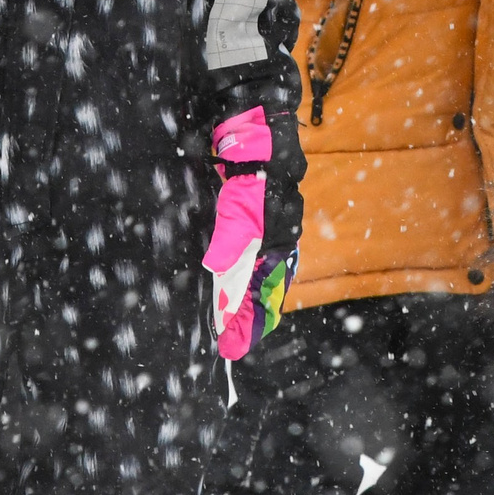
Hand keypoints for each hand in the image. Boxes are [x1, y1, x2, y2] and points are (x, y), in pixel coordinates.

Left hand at [204, 108, 293, 358]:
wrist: (263, 145)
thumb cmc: (254, 180)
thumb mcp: (239, 211)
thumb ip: (229, 242)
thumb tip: (214, 269)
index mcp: (277, 251)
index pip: (265, 302)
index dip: (248, 327)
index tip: (230, 349)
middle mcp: (279, 250)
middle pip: (266, 297)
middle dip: (248, 322)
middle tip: (228, 343)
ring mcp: (272, 241)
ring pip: (262, 283)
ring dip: (247, 305)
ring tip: (230, 325)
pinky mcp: (261, 231)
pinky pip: (256, 267)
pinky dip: (246, 284)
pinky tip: (235, 288)